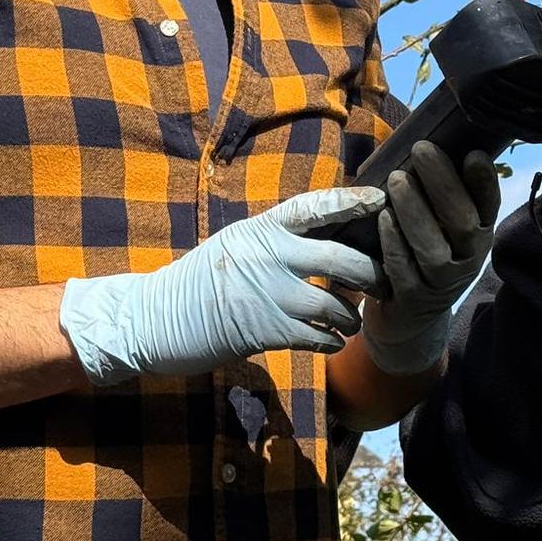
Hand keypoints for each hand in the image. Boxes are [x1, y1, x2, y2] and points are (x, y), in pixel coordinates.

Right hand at [59, 187, 385, 384]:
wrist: (155, 319)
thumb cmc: (198, 281)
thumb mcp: (236, 245)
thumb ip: (275, 241)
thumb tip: (324, 237)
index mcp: (261, 229)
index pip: (314, 207)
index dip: (350, 202)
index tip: (379, 199)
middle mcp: (268, 256)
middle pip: (338, 259)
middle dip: (370, 272)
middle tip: (386, 281)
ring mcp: (267, 294)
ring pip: (333, 304)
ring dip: (350, 316)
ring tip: (354, 321)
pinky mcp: (264, 331)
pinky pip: (316, 337)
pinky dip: (331, 341)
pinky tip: (334, 342)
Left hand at [361, 143, 502, 376]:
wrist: (409, 320)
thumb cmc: (421, 255)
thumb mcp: (440, 226)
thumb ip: (439, 193)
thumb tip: (424, 140)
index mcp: (479, 235)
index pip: (489, 207)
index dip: (485, 182)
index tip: (472, 153)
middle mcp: (468, 260)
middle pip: (463, 224)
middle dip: (443, 184)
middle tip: (422, 149)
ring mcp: (442, 284)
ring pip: (434, 249)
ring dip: (415, 211)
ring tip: (397, 179)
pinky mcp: (414, 302)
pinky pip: (404, 271)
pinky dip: (394, 243)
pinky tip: (384, 218)